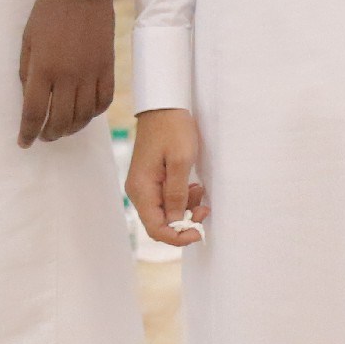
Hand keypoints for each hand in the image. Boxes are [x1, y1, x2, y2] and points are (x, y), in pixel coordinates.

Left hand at [17, 0, 116, 147]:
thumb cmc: (48, 12)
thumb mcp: (28, 41)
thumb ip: (28, 73)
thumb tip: (30, 100)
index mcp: (43, 68)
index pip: (34, 113)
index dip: (28, 133)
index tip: (24, 142)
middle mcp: (68, 74)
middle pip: (60, 120)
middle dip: (49, 134)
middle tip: (43, 136)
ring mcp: (91, 71)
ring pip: (84, 115)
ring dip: (71, 128)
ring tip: (62, 129)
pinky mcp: (108, 66)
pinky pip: (104, 100)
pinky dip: (94, 113)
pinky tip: (85, 113)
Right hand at [126, 107, 209, 245]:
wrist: (164, 106)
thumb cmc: (173, 129)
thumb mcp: (180, 161)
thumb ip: (177, 194)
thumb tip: (177, 222)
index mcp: (142, 189)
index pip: (156, 228)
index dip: (177, 237)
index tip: (198, 232)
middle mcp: (139, 191)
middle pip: (160, 222)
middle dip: (184, 222)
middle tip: (205, 210)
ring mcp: (144, 185)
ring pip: (165, 212)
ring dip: (186, 209)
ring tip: (200, 192)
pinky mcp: (152, 179)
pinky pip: (166, 199)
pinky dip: (182, 198)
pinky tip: (194, 187)